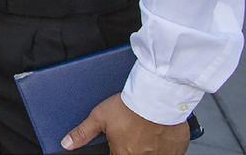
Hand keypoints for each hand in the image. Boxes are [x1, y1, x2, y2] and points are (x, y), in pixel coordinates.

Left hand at [62, 94, 189, 154]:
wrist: (156, 97)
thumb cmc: (129, 106)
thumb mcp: (99, 117)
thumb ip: (82, 133)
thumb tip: (67, 143)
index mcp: (123, 154)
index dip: (117, 149)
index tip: (120, 142)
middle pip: (135, 154)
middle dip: (133, 146)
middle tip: (134, 131)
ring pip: (153, 154)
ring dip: (149, 146)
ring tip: (146, 129)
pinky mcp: (178, 149)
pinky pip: (171, 152)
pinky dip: (165, 145)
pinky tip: (159, 131)